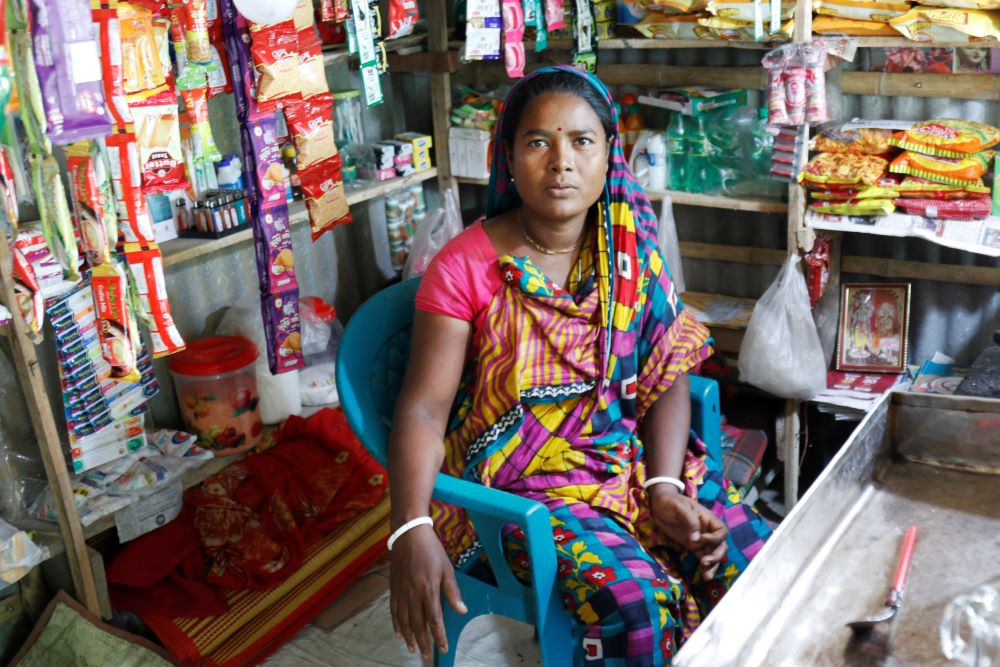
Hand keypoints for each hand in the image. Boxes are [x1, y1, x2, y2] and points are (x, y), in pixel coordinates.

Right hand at [389, 525, 467, 659]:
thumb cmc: (431, 549)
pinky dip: (396, 624)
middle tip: (426, 656)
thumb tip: (462, 610)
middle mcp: (413, 595)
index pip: (434, 620)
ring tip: (412, 649)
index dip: (439, 636)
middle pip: (418, 625)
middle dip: (423, 642)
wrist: (408, 535)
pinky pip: (393, 611)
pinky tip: (399, 633)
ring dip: (409, 637)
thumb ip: (453, 592)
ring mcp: (401, 592)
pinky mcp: (393, 588)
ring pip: (404, 621)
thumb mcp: (447, 568)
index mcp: (428, 590)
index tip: (442, 648)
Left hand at [648, 486, 727, 579]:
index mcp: (707, 519)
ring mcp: (700, 539)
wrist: (659, 504)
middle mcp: (707, 530)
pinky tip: (704, 576)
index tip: (701, 540)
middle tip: (704, 562)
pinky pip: (703, 557)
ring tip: (706, 576)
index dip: (715, 538)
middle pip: (721, 545)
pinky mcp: (692, 546)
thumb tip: (696, 539)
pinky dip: (705, 567)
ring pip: (713, 554)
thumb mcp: (679, 507)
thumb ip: (690, 521)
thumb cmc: (670, 501)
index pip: (721, 531)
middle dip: (716, 556)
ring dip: (713, 565)